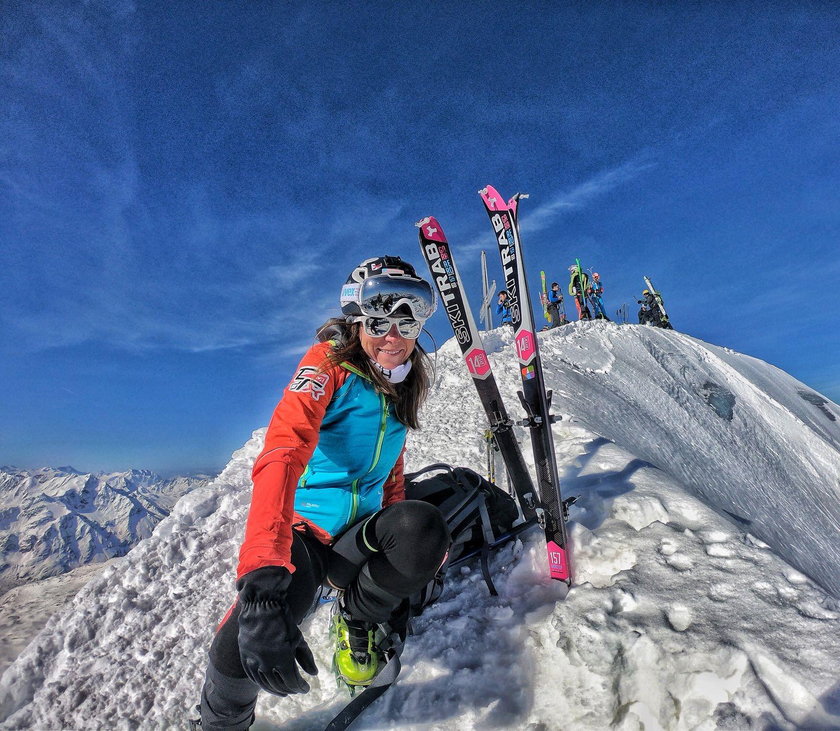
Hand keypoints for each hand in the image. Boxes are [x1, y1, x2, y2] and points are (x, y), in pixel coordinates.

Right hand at [237, 566, 317, 695]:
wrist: (261, 606)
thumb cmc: (283, 621)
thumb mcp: (298, 638)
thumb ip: (306, 657)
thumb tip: (313, 674)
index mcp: (282, 658)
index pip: (292, 681)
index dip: (300, 687)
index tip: (305, 688)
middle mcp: (267, 663)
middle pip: (278, 685)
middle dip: (289, 689)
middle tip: (296, 689)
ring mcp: (254, 660)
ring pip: (264, 683)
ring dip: (275, 690)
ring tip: (284, 691)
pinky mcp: (245, 656)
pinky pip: (252, 675)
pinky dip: (260, 683)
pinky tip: (266, 685)